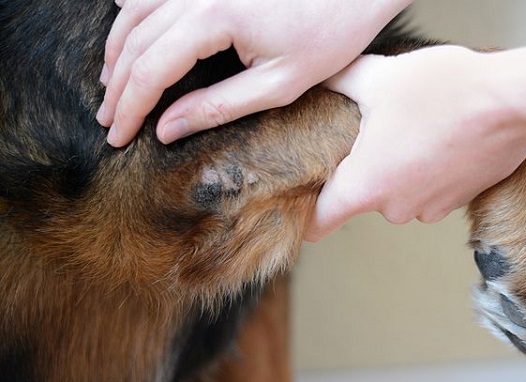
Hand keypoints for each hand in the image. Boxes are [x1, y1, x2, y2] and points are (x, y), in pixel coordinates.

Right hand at [97, 0, 410, 146]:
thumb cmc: (330, 33)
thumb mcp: (278, 84)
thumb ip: (219, 107)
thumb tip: (167, 129)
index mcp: (214, 19)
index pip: (151, 70)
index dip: (131, 108)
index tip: (118, 138)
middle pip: (136, 42)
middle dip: (117, 87)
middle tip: (110, 122)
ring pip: (136, 13)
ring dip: (118, 52)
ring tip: (112, 87)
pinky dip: (133, 15)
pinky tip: (125, 27)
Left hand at [305, 48, 525, 241]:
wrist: (510, 102)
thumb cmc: (440, 91)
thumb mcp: (379, 78)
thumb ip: (341, 82)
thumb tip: (323, 77)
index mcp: (363, 186)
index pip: (319, 223)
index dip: (308, 217)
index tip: (307, 208)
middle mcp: (393, 208)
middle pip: (362, 198)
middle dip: (366, 170)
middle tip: (379, 133)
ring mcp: (428, 209)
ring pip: (397, 193)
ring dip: (400, 170)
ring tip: (415, 131)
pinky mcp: (456, 203)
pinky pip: (428, 191)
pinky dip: (427, 172)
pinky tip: (439, 140)